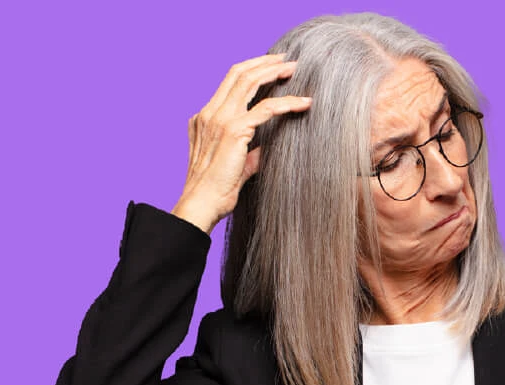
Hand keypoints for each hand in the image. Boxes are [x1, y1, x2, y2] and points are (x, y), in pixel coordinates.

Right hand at [171, 53, 312, 233]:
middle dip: (264, 62)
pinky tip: (304, 102)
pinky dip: (288, 102)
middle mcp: (210, 114)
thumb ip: (249, 154)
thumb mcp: (234, 166)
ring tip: (294, 69)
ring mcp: (220, 119)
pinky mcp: (235, 131)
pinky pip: (266, 108)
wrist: (201, 204)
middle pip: (238, 73)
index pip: (229, 82)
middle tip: (287, 60)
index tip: (272, 66)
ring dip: (274, 72)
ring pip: (249, 82)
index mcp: (204, 118)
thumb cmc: (214, 192)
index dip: (251, 69)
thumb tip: (265, 150)